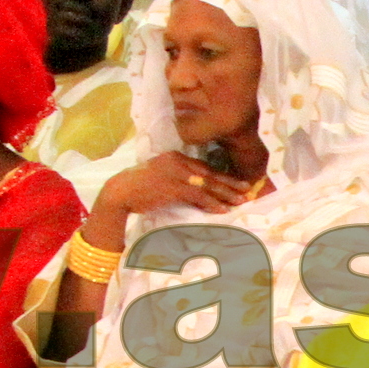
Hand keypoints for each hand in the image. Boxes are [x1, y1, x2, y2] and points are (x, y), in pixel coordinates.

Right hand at [98, 151, 259, 220]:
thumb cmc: (139, 188)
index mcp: (176, 157)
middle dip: (230, 184)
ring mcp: (176, 173)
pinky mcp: (173, 187)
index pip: (204, 167)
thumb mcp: (161, 177)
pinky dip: (212, 203)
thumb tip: (197, 190)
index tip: (237, 183)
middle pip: (210, 174)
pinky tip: (223, 210)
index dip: (222, 177)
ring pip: (208, 185)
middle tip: (248, 191)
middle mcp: (178, 161)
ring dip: (226, 195)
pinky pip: (198, 196)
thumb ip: (179, 178)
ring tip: (241, 201)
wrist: (120, 192)